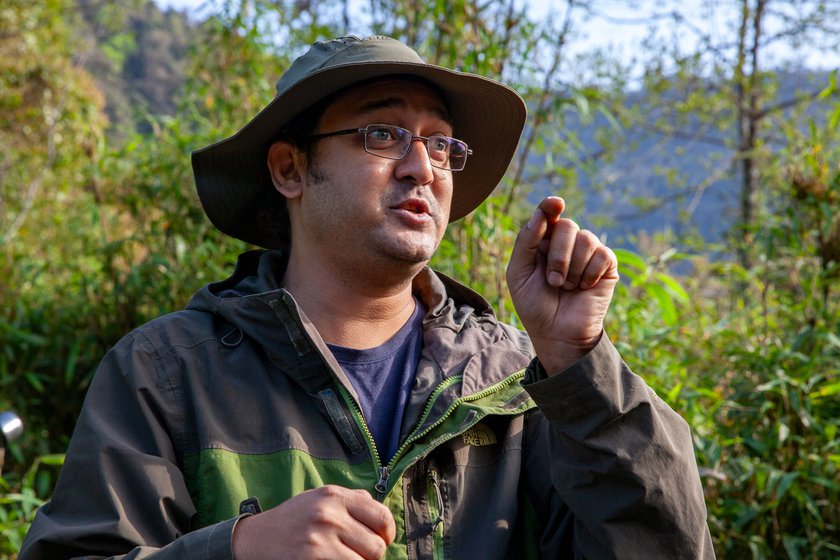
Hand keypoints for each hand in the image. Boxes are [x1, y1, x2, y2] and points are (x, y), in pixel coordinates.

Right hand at [232, 485, 395, 559]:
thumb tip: (381, 515)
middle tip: (357, 553)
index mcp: (334, 496)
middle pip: (376, 546)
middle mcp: (328, 515)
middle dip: (371, 555)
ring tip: (344, 558)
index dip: (387, 533)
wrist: (256, 538)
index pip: (382, 517)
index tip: (381, 540)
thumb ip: (352, 500)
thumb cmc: (294, 519)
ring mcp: (319, 540)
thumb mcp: (320, 498)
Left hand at [506, 197, 618, 374]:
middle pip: (567, 226)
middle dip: (558, 255)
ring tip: (567, 287)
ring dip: (573, 268)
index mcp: (542, 242)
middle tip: (553, 281)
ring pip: (586, 239)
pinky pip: (603, 254)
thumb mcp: (519, 274)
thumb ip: (526, 242)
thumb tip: (540, 214)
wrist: (557, 333)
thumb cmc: (534, 305)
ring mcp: (588, 253)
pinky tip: (584, 288)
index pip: (548, 214)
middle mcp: (566, 243)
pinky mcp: (606, 265)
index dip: (551, 206)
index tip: (555, 203)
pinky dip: (590, 273)